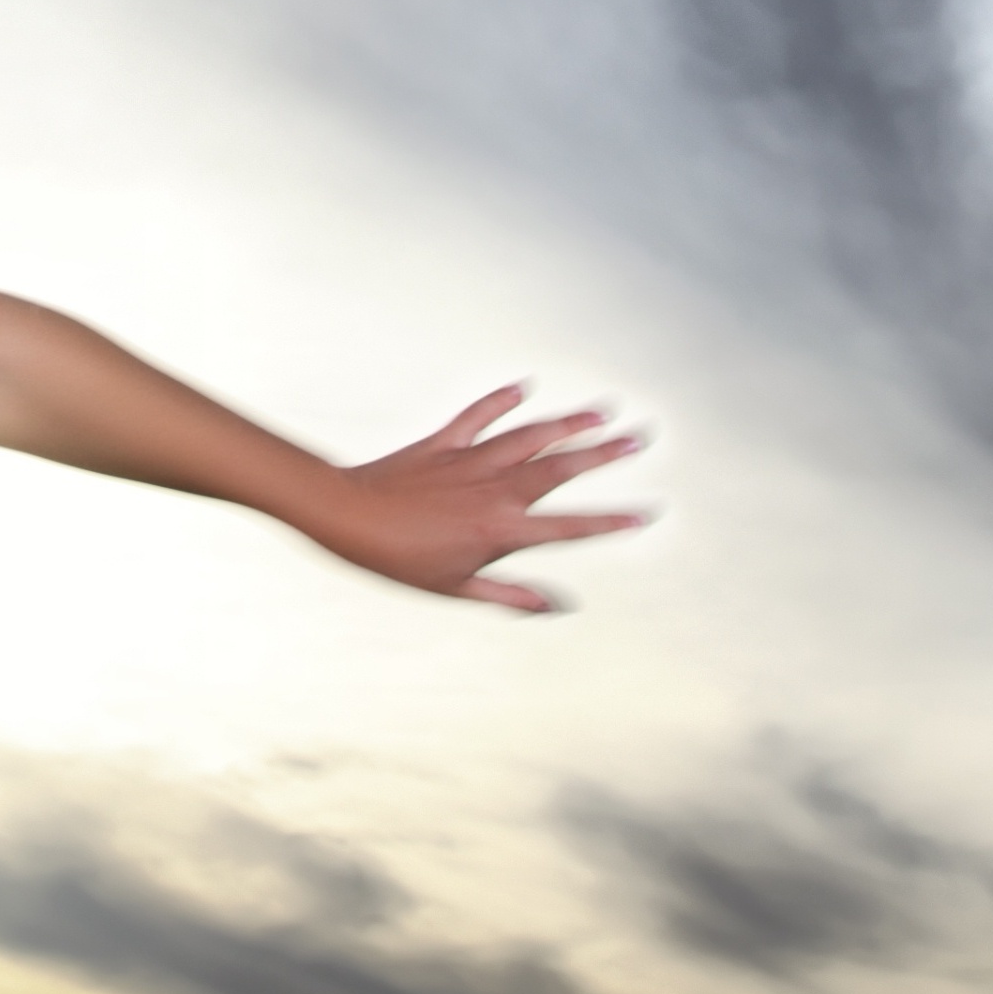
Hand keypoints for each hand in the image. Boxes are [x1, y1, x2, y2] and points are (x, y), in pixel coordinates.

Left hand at [304, 384, 649, 612]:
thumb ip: (511, 596)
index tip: (645, 513)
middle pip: (560, 468)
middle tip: (639, 438)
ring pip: (528, 436)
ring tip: (600, 412)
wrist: (347, 516)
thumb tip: (559, 605)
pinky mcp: (443, 442)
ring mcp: (469, 461)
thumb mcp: (456, 589)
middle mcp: (494, 489)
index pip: (570, 527)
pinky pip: (477, 417)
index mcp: (502, 530)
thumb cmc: (398, 560)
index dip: (610, 522)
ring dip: (566, 423)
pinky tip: (522, 387)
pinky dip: (500, 401)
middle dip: (603, 453)